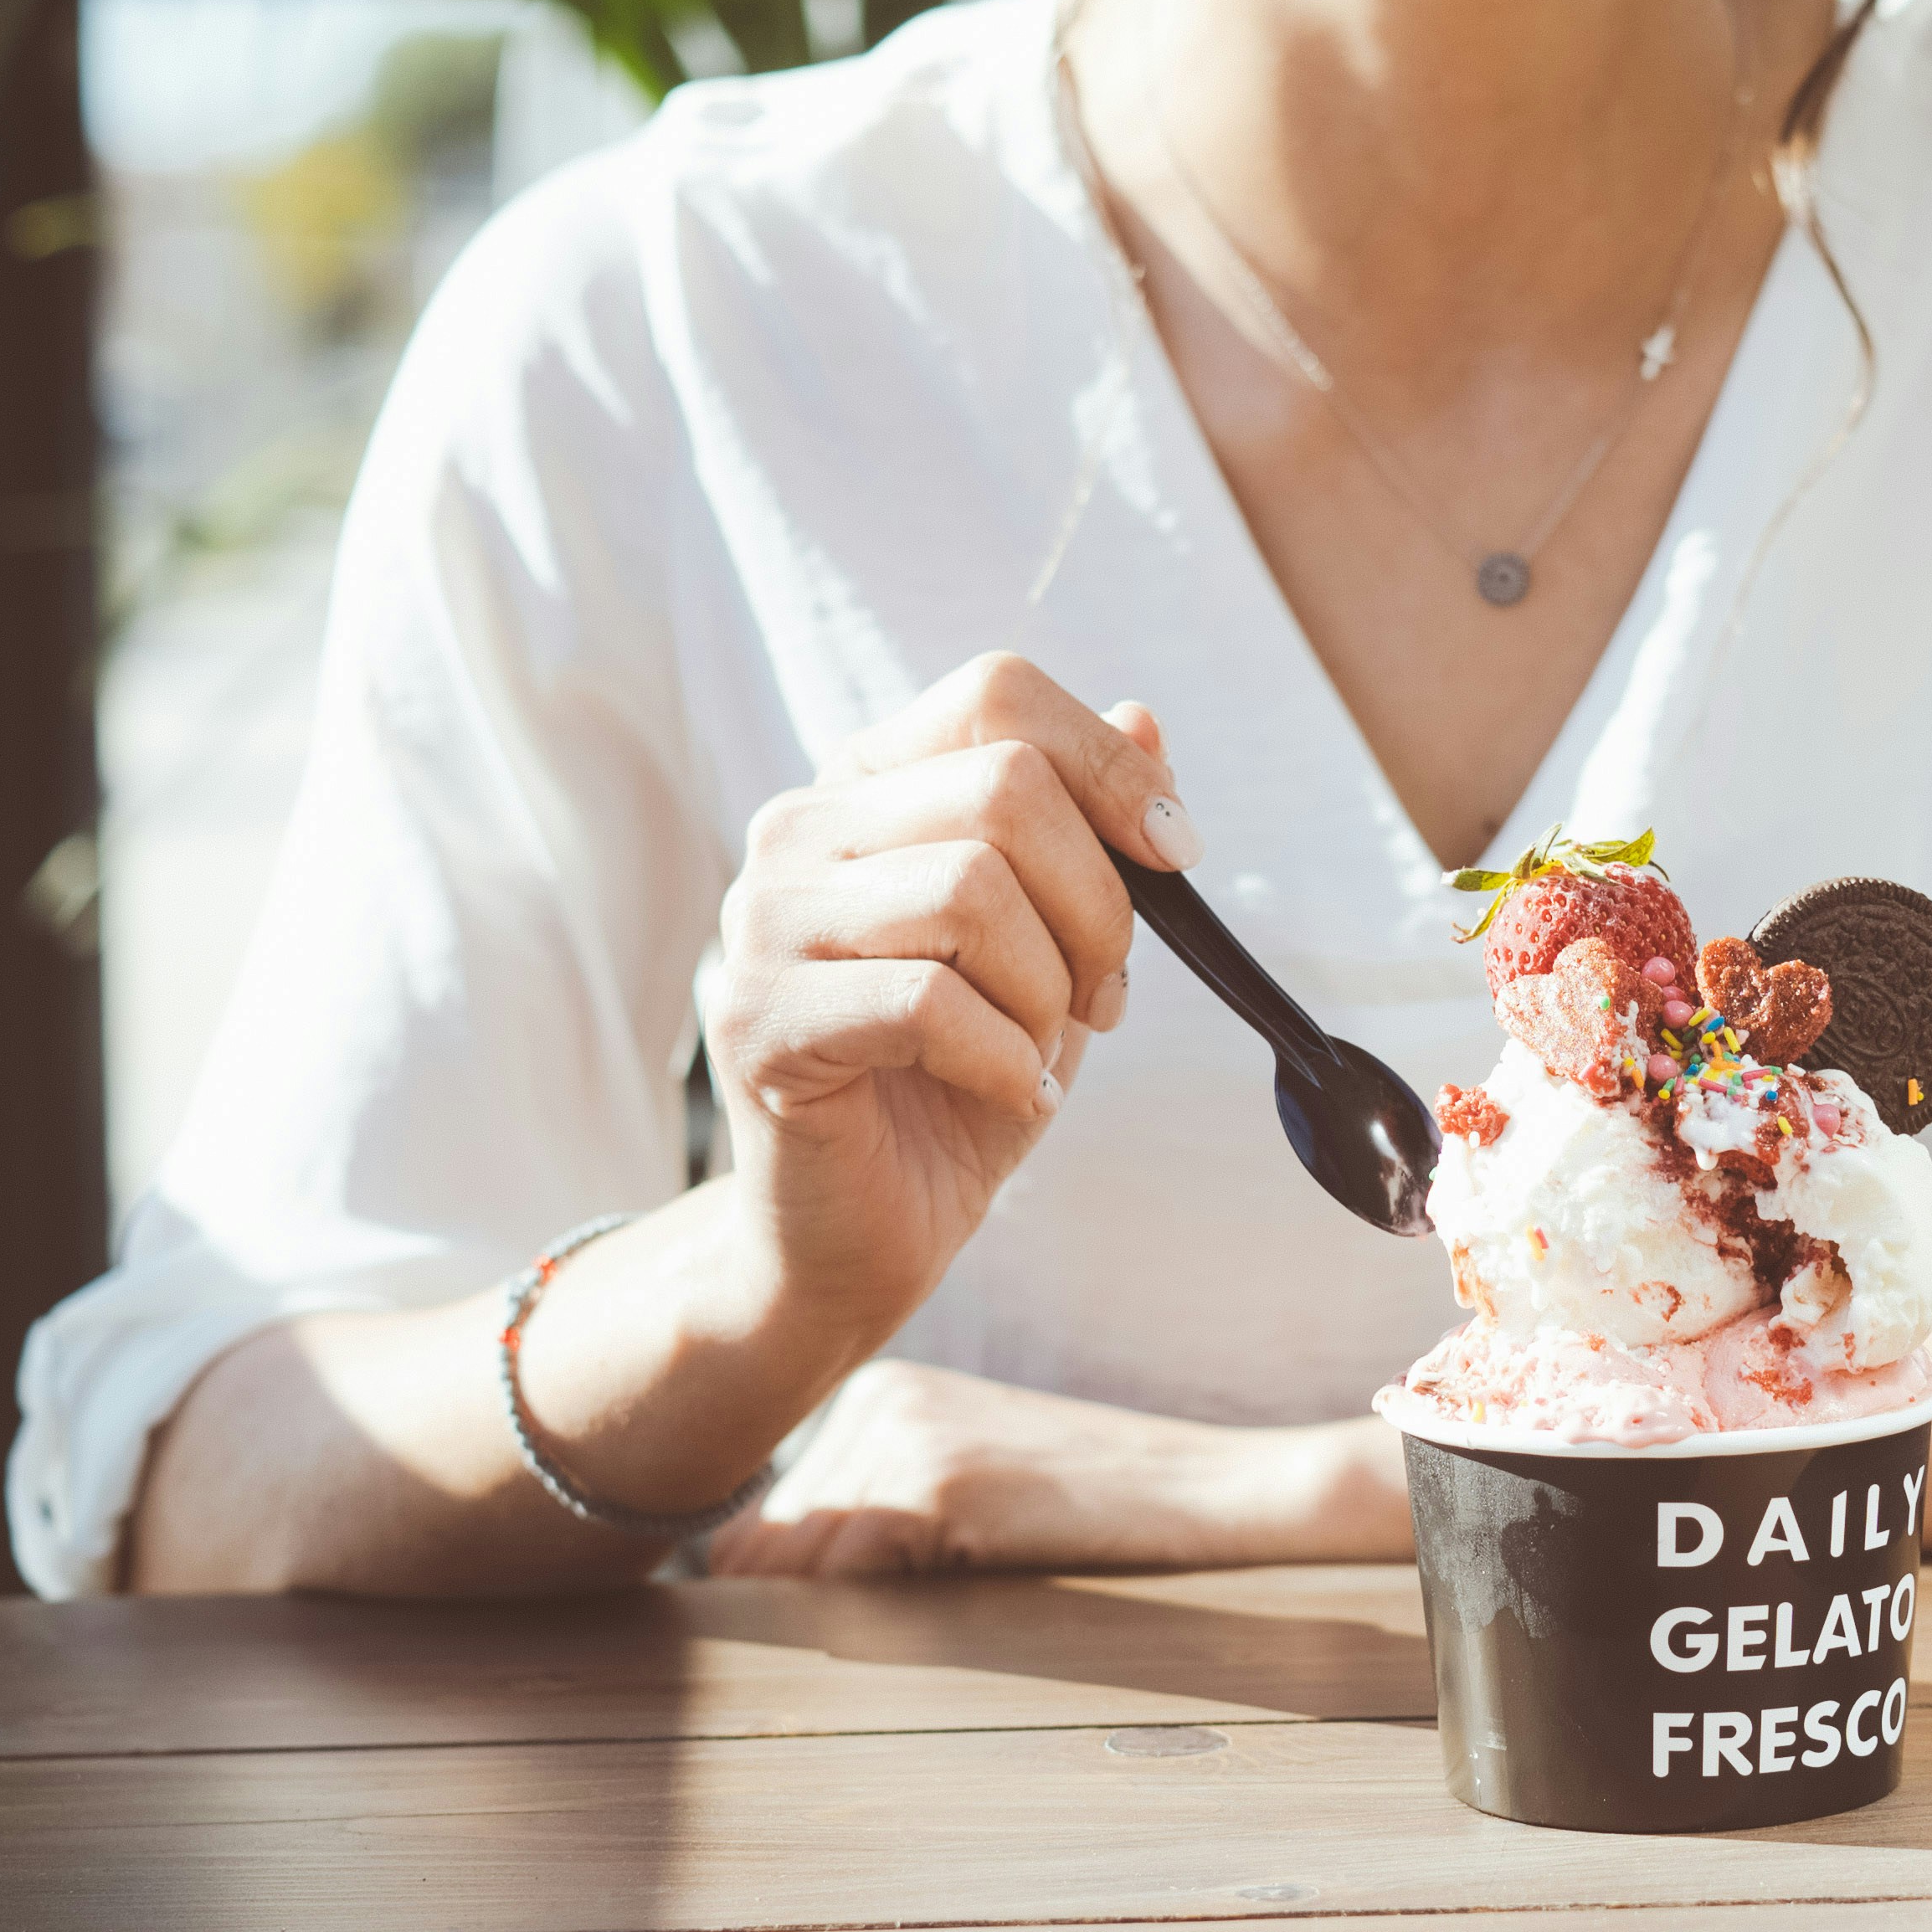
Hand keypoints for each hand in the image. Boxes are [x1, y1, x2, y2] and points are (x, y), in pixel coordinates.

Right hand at [705, 656, 1198, 1374]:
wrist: (862, 1235)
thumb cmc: (957, 1084)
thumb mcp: (1053, 948)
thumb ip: (1089, 834)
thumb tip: (1145, 716)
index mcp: (867, 788)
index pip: (995, 696)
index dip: (1108, 766)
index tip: (1174, 853)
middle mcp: (798, 830)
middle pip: (1002, 788)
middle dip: (1098, 904)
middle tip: (1105, 997)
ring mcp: (762, 922)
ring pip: (968, 888)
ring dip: (1046, 992)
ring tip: (1039, 1050)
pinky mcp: (756, 1022)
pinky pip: (927, 1001)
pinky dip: (1006, 1059)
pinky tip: (1012, 1092)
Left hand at [706, 1363, 1412, 1579]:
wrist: (1214, 1493)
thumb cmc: (1101, 1518)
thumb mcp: (969, 1505)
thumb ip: (871, 1528)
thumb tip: (752, 1595)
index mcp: (880, 1396)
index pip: (761, 1524)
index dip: (776, 1597)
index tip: (818, 1638)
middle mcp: (877, 1399)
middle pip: (758, 1550)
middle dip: (789, 1614)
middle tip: (862, 1653)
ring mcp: (904, 1434)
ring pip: (791, 1571)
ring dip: (827, 1626)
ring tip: (917, 1635)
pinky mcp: (935, 1480)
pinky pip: (842, 1579)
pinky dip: (862, 1625)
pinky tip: (936, 1625)